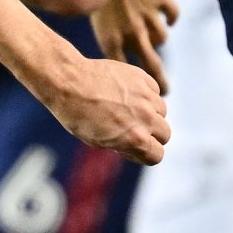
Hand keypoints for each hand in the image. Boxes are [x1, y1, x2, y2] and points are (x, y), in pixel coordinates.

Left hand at [43, 54, 168, 165]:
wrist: (68, 82)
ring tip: (126, 109)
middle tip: (133, 129)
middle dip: (152, 135)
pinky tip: (125, 93)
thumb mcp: (97, 141)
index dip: (145, 154)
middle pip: (165, 134)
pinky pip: (154, 91)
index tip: (133, 148)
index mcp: (135, 140)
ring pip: (161, 111)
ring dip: (150, 113)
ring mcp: (146, 97)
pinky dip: (145, 94)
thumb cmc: (77, 115)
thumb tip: (138, 145)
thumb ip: (124, 145)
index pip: (157, 155)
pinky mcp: (143, 78)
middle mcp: (145, 119)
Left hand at [91, 0, 177, 92]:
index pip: (125, 70)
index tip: (142, 93)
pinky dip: (169, 16)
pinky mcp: (162, 1)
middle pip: (151, 65)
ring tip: (154, 34)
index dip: (135, 84)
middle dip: (160, 82)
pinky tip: (164, 14)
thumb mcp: (92, 13)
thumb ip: (108, 32)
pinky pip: (172, 16)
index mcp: (110, 39)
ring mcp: (148, 18)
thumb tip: (117, 50)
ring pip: (162, 38)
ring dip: (158, 36)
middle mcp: (131, 33)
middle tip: (165, 92)